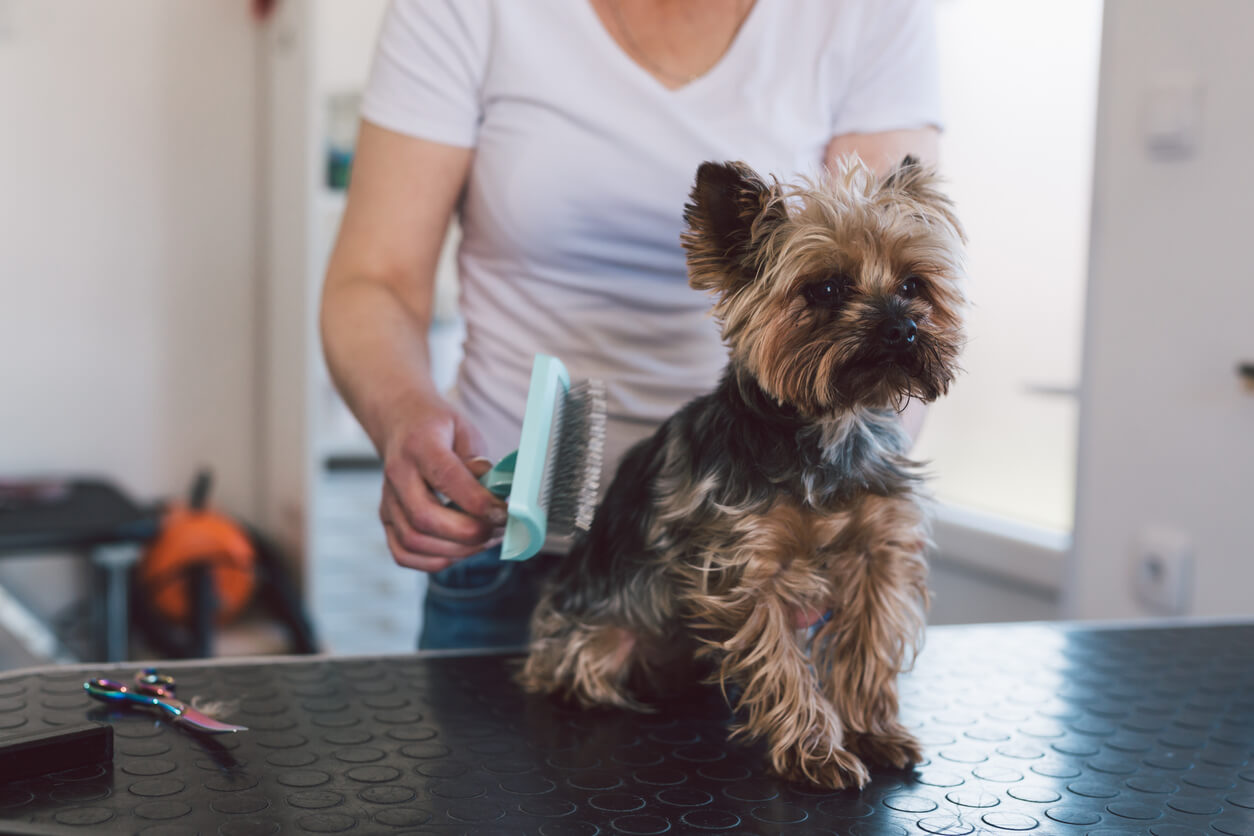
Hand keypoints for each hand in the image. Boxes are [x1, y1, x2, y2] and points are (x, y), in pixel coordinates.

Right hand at [378, 396, 507, 572]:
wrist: (400, 422)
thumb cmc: (436, 427)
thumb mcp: (465, 430)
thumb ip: (479, 462)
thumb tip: (495, 494)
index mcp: (420, 445)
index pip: (446, 478)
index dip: (477, 502)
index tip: (503, 512)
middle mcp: (397, 474)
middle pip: (424, 518)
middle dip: (468, 533)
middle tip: (497, 530)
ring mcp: (388, 500)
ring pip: (414, 541)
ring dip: (456, 551)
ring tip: (484, 540)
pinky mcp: (386, 519)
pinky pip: (403, 554)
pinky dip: (434, 561)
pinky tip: (459, 551)